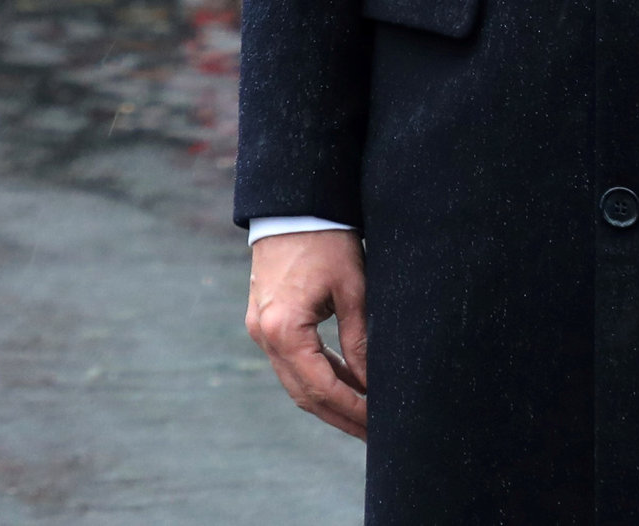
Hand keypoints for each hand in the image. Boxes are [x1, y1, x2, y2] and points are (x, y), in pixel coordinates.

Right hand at [246, 229, 369, 441]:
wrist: (292, 205)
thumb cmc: (325, 240)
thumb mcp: (352, 290)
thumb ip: (360, 342)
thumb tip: (373, 385)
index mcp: (284, 329)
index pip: (322, 388)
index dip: (353, 410)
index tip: (379, 425)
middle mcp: (263, 335)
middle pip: (304, 394)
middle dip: (341, 416)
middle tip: (374, 434)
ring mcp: (259, 329)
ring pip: (295, 382)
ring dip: (329, 400)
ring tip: (364, 415)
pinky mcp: (264, 321)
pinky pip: (291, 362)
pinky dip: (317, 377)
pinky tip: (346, 383)